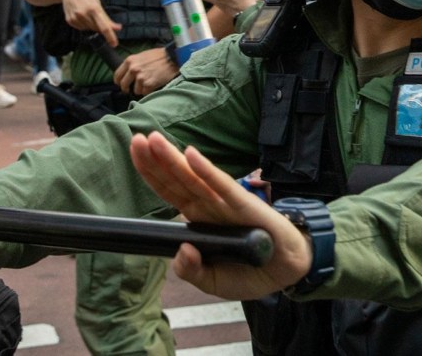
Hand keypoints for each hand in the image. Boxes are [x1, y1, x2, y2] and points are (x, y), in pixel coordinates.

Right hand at [60, 0, 120, 46]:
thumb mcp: (98, 2)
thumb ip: (107, 18)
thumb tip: (117, 28)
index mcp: (94, 8)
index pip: (104, 27)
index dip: (110, 36)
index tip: (114, 44)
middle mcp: (84, 15)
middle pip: (97, 29)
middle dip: (101, 27)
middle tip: (100, 18)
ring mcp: (75, 18)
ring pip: (89, 29)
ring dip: (92, 25)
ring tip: (88, 13)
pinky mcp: (70, 21)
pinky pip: (81, 28)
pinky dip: (84, 24)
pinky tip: (82, 15)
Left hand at [114, 47, 178, 95]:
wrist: (172, 57)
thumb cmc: (158, 56)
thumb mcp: (141, 55)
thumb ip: (133, 64)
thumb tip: (127, 74)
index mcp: (130, 61)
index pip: (117, 75)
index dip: (118, 81)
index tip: (120, 84)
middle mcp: (133, 69)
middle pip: (123, 85)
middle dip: (126, 89)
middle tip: (130, 90)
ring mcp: (141, 77)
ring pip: (135, 90)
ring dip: (141, 89)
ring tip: (148, 83)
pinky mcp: (149, 84)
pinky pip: (145, 93)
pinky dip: (149, 91)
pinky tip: (153, 84)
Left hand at [129, 133, 312, 299]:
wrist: (286, 272)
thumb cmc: (249, 271)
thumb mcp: (213, 281)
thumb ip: (192, 271)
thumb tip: (183, 251)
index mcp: (197, 218)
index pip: (168, 190)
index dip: (151, 172)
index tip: (135, 150)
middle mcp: (207, 205)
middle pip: (176, 179)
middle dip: (155, 159)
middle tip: (137, 139)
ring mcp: (224, 202)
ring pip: (193, 178)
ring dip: (173, 159)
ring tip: (154, 140)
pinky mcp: (244, 204)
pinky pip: (222, 186)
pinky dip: (207, 170)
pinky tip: (191, 155)